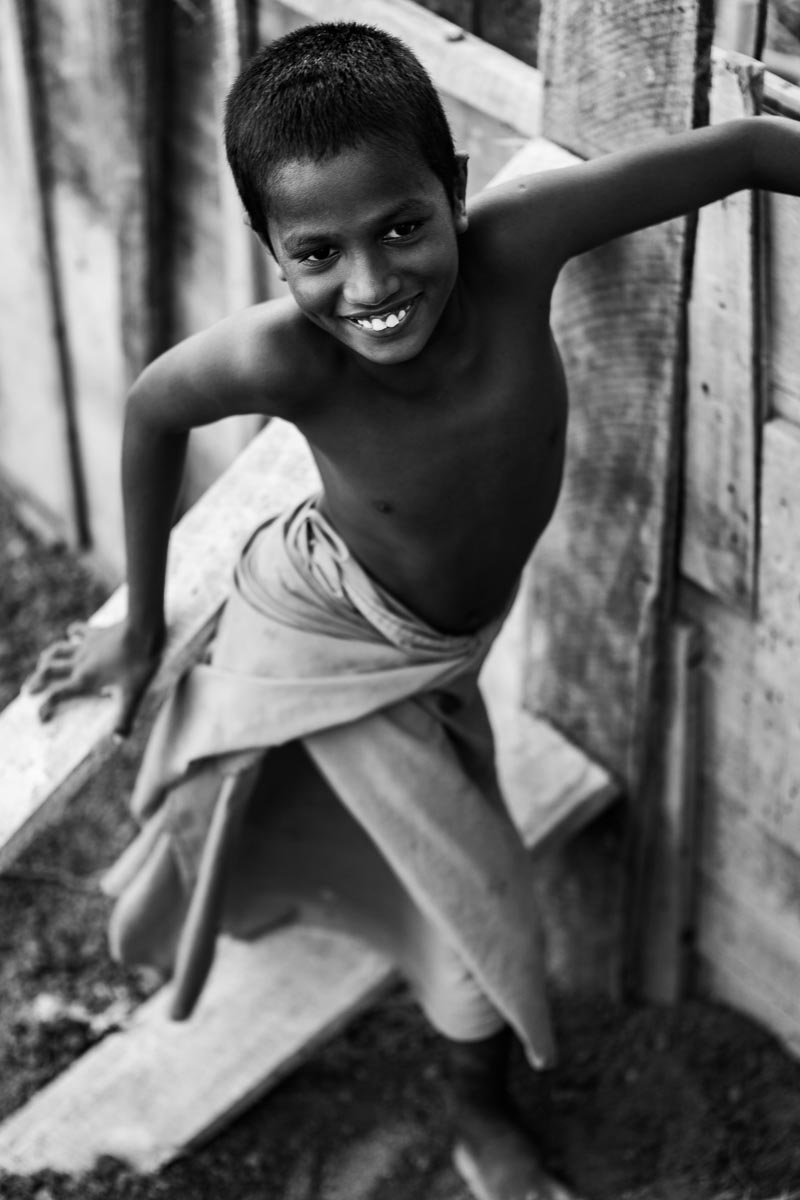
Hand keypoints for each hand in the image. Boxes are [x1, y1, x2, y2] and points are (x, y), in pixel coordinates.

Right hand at [26, 620, 163, 736]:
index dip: (46, 707)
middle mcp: (80, 663)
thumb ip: (125, 718)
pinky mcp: (96, 632)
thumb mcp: (134, 695)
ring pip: (57, 650)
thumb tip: (118, 740)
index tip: (41, 717)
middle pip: (49, 672)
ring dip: (47, 658)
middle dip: (36, 681)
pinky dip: (72, 633)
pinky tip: (71, 633)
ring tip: (41, 663)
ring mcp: (86, 645)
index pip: (57, 696)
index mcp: (85, 680)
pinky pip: (78, 630)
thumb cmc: (139, 664)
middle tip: (28, 689)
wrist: (144, 630)